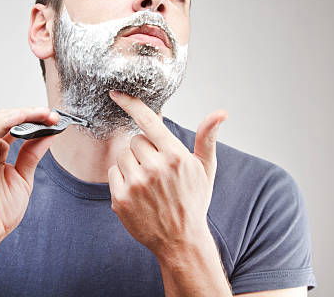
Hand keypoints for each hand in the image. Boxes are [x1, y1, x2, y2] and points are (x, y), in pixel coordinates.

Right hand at [0, 107, 59, 263]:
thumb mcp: (23, 178)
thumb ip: (32, 154)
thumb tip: (48, 134)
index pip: (13, 125)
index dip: (34, 118)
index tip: (54, 118)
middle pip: (6, 118)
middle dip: (31, 113)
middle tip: (52, 114)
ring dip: (23, 114)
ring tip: (44, 114)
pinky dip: (8, 122)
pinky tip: (24, 119)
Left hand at [107, 91, 227, 257]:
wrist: (181, 241)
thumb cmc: (193, 200)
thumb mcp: (205, 169)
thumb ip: (208, 138)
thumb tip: (221, 112)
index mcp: (175, 155)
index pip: (148, 120)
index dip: (130, 103)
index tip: (116, 92)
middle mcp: (154, 167)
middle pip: (134, 140)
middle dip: (144, 150)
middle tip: (157, 169)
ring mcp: (135, 184)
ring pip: (122, 155)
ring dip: (132, 164)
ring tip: (148, 182)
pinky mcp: (121, 199)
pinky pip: (112, 173)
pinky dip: (122, 179)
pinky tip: (137, 192)